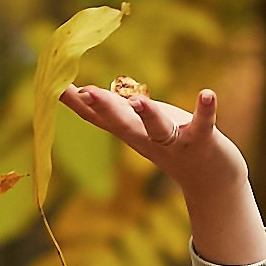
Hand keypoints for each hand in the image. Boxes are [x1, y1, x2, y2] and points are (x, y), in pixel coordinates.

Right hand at [59, 83, 265, 265]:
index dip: (78, 104)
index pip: (99, 118)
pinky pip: (203, 124)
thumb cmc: (172, 143)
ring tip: (139, 100)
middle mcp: (148, 139)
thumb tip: (83, 92)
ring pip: (158, 128)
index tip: (55, 86)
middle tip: (86, 91)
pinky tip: (207, 94)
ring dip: (148, 114)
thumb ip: (114, 111)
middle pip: (122, 124)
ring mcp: (175, 141)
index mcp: (131, 132)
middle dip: (105, 108)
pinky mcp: (202, 140)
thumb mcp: (138, 127)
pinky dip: (205, 110)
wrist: (210, 179)